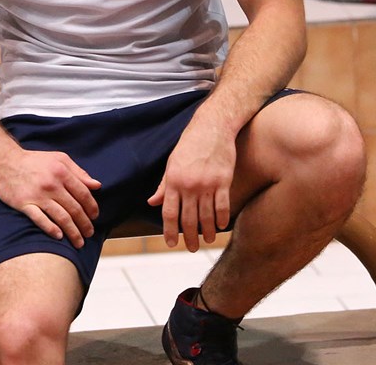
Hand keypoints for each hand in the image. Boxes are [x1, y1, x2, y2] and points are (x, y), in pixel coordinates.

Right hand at [0, 149, 100, 245]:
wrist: (6, 162)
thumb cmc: (35, 161)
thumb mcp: (60, 159)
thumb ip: (79, 172)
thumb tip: (97, 185)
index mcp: (62, 172)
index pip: (83, 194)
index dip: (92, 207)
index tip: (95, 216)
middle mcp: (52, 185)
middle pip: (74, 208)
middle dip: (84, 223)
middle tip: (89, 233)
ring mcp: (38, 196)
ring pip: (61, 217)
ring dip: (72, 231)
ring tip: (79, 242)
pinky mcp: (24, 204)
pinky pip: (40, 219)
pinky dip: (51, 228)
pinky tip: (59, 236)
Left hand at [148, 114, 236, 251]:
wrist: (212, 127)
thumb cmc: (190, 144)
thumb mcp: (172, 163)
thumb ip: (164, 185)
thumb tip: (152, 202)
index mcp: (173, 181)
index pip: (169, 213)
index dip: (169, 231)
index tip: (171, 243)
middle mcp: (189, 185)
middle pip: (188, 219)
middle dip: (189, 237)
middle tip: (190, 248)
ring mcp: (207, 184)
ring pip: (206, 216)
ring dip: (206, 232)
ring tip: (206, 241)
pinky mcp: (224, 181)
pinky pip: (223, 206)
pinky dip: (222, 219)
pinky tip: (221, 226)